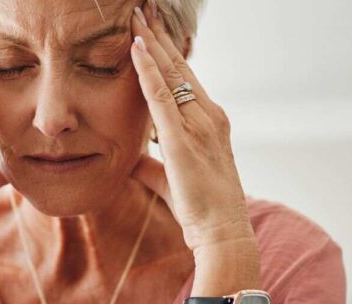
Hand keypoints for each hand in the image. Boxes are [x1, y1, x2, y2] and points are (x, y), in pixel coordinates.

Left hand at [127, 0, 253, 253]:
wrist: (222, 232)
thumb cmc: (202, 211)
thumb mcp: (171, 181)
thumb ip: (151, 167)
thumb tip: (129, 161)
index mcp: (210, 122)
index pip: (184, 78)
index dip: (166, 53)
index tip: (151, 29)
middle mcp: (209, 115)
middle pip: (180, 66)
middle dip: (160, 35)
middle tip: (144, 7)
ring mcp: (199, 124)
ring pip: (171, 72)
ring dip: (151, 41)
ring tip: (136, 14)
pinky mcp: (182, 138)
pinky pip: (161, 95)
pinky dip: (147, 69)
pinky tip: (135, 48)